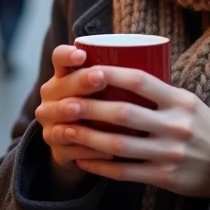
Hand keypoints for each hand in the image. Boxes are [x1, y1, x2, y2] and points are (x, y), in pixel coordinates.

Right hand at [35, 46, 113, 186]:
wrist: (80, 146)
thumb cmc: (102, 107)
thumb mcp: (106, 89)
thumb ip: (121, 76)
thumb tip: (158, 58)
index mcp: (63, 76)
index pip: (59, 58)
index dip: (68, 55)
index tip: (83, 54)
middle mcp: (52, 97)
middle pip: (61, 87)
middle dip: (80, 82)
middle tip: (100, 78)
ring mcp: (50, 124)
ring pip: (61, 119)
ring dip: (81, 118)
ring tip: (100, 119)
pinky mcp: (58, 150)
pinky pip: (71, 150)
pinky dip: (90, 151)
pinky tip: (107, 155)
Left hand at [65, 67, 209, 197]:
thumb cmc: (200, 127)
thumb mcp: (188, 102)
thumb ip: (160, 91)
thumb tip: (118, 70)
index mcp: (181, 101)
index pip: (140, 81)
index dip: (110, 74)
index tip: (85, 70)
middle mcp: (176, 125)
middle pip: (123, 114)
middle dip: (89, 108)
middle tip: (64, 103)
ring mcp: (170, 153)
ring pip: (119, 145)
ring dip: (88, 138)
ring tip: (65, 131)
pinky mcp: (164, 177)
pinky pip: (125, 172)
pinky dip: (100, 166)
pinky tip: (82, 159)